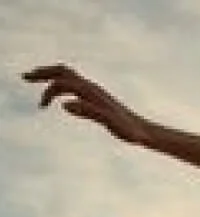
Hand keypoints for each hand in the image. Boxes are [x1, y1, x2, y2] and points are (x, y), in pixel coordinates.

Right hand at [22, 64, 153, 145]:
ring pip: (68, 77)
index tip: (42, 107)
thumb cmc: (129, 131)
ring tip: (33, 80)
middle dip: (43, 72)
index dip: (49, 92)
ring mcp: (95, 92)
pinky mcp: (97, 99)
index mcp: (92, 93)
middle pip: (63, 72)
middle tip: (25, 77)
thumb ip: (89, 112)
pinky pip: (75, 85)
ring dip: (50, 76)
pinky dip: (61, 85)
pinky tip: (58, 98)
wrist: (145, 132)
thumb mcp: (109, 123)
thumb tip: (64, 104)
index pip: (63, 83)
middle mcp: (93, 89)